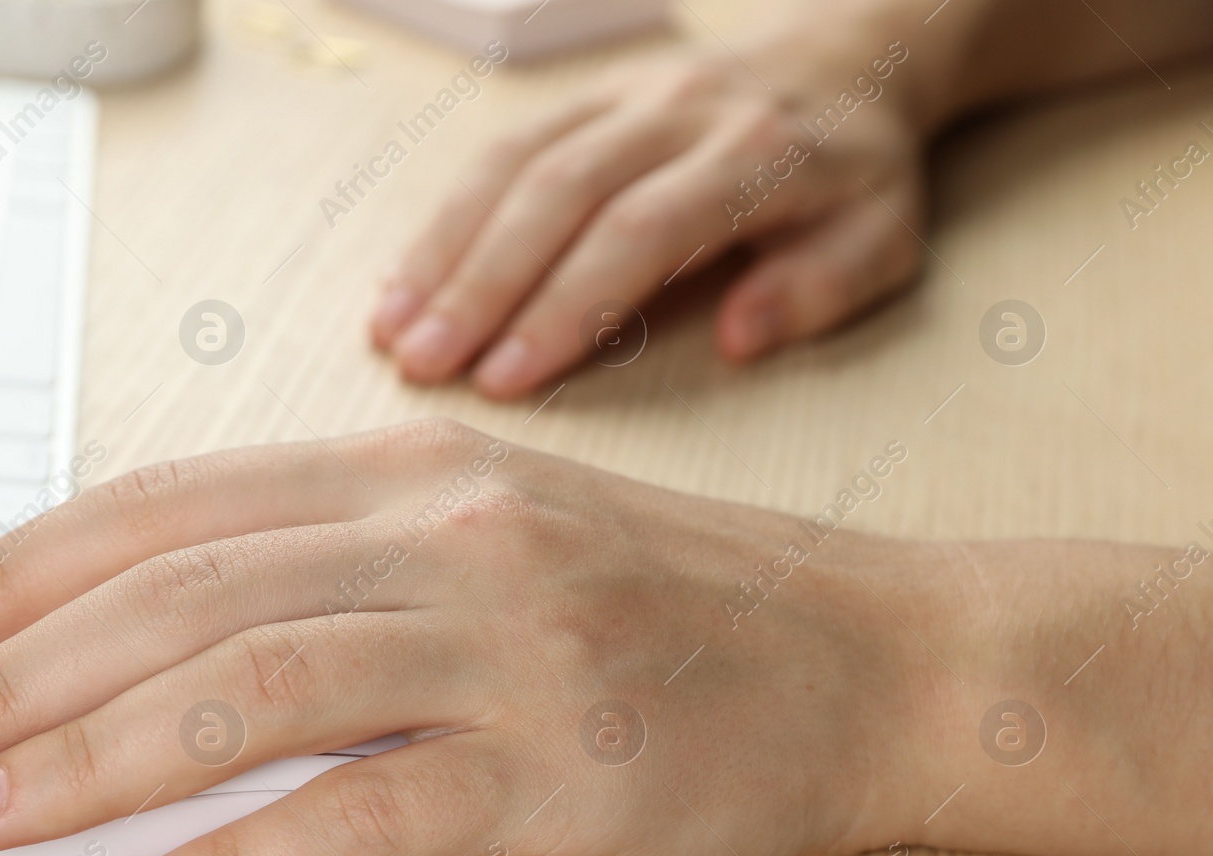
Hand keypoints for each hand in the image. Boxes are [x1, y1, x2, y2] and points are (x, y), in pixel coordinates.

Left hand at [0, 419, 930, 855]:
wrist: (876, 655)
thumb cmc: (673, 603)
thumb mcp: (494, 543)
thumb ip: (339, 576)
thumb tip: (159, 657)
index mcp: (415, 468)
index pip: (169, 505)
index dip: (18, 567)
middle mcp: (448, 531)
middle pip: (183, 594)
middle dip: (10, 676)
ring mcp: (511, 639)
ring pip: (253, 687)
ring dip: (86, 757)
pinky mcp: (568, 758)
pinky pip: (372, 809)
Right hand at [370, 32, 927, 396]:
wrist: (845, 56)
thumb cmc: (858, 174)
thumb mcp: (882, 239)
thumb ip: (820, 289)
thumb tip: (740, 338)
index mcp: (756, 153)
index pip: (639, 232)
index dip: (566, 306)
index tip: (505, 380)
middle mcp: (677, 111)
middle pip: (557, 195)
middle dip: (481, 285)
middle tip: (424, 366)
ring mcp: (623, 94)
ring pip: (513, 163)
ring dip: (444, 250)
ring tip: (393, 331)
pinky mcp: (584, 92)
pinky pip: (501, 146)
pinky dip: (446, 216)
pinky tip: (406, 278)